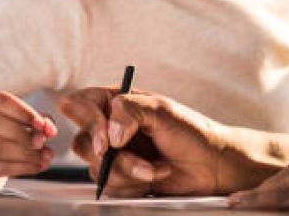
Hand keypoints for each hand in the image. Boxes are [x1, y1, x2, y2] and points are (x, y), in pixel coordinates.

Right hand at [0, 91, 56, 192]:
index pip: (0, 100)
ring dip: (25, 153)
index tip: (41, 123)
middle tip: (41, 142)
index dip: (22, 111)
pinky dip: (22, 167)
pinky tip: (35, 167)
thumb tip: (49, 128)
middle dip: (21, 133)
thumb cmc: (3, 137)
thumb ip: (38, 122)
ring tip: (44, 158)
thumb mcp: (21, 124)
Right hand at [59, 87, 266, 197]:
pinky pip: (108, 186)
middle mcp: (109, 127)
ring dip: (129, 173)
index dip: (87, 122)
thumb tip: (109, 133)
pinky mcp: (120, 177)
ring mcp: (114, 154)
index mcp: (115, 102)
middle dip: (115, 158)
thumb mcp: (163, 110)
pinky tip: (153, 177)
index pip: (77, 104)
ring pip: (95, 169)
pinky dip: (133, 185)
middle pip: (81, 143)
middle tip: (141, 161)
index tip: (109, 139)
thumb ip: (130, 110)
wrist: (211, 167)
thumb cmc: (192, 132)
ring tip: (155, 168)